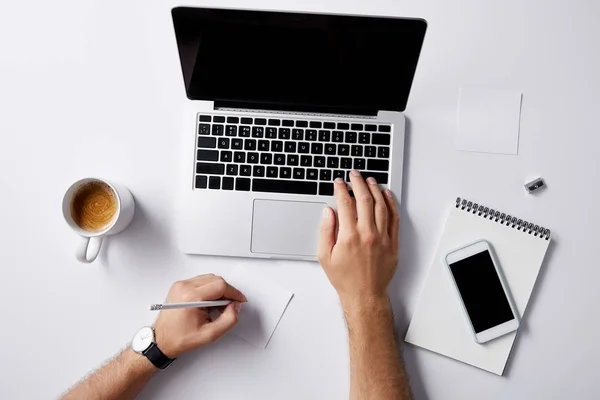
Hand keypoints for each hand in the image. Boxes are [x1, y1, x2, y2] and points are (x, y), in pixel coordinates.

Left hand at [153, 274, 246, 357]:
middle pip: (216, 279)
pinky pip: (200, 281)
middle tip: (229, 306)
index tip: (239, 300)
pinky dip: (209, 289)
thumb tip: (235, 306)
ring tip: (216, 307)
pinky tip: (208, 303)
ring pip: (209, 278)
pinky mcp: (179, 286)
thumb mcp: (210, 335)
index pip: (220, 286)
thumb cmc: (180, 338)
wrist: (161, 340)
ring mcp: (180, 285)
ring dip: (218, 290)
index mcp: (191, 297)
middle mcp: (184, 287)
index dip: (234, 293)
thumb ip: (229, 320)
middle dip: (227, 291)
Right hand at [317, 172, 399, 312]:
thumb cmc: (345, 278)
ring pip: (381, 205)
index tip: (339, 183)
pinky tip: (387, 195)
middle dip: (358, 183)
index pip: (345, 204)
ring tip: (370, 180)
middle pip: (364, 199)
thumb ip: (326, 231)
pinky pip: (394, 218)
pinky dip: (391, 204)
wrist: (364, 294)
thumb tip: (328, 212)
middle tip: (354, 174)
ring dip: (375, 189)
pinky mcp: (393, 242)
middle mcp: (367, 234)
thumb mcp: (325, 256)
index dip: (341, 189)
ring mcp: (382, 237)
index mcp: (349, 236)